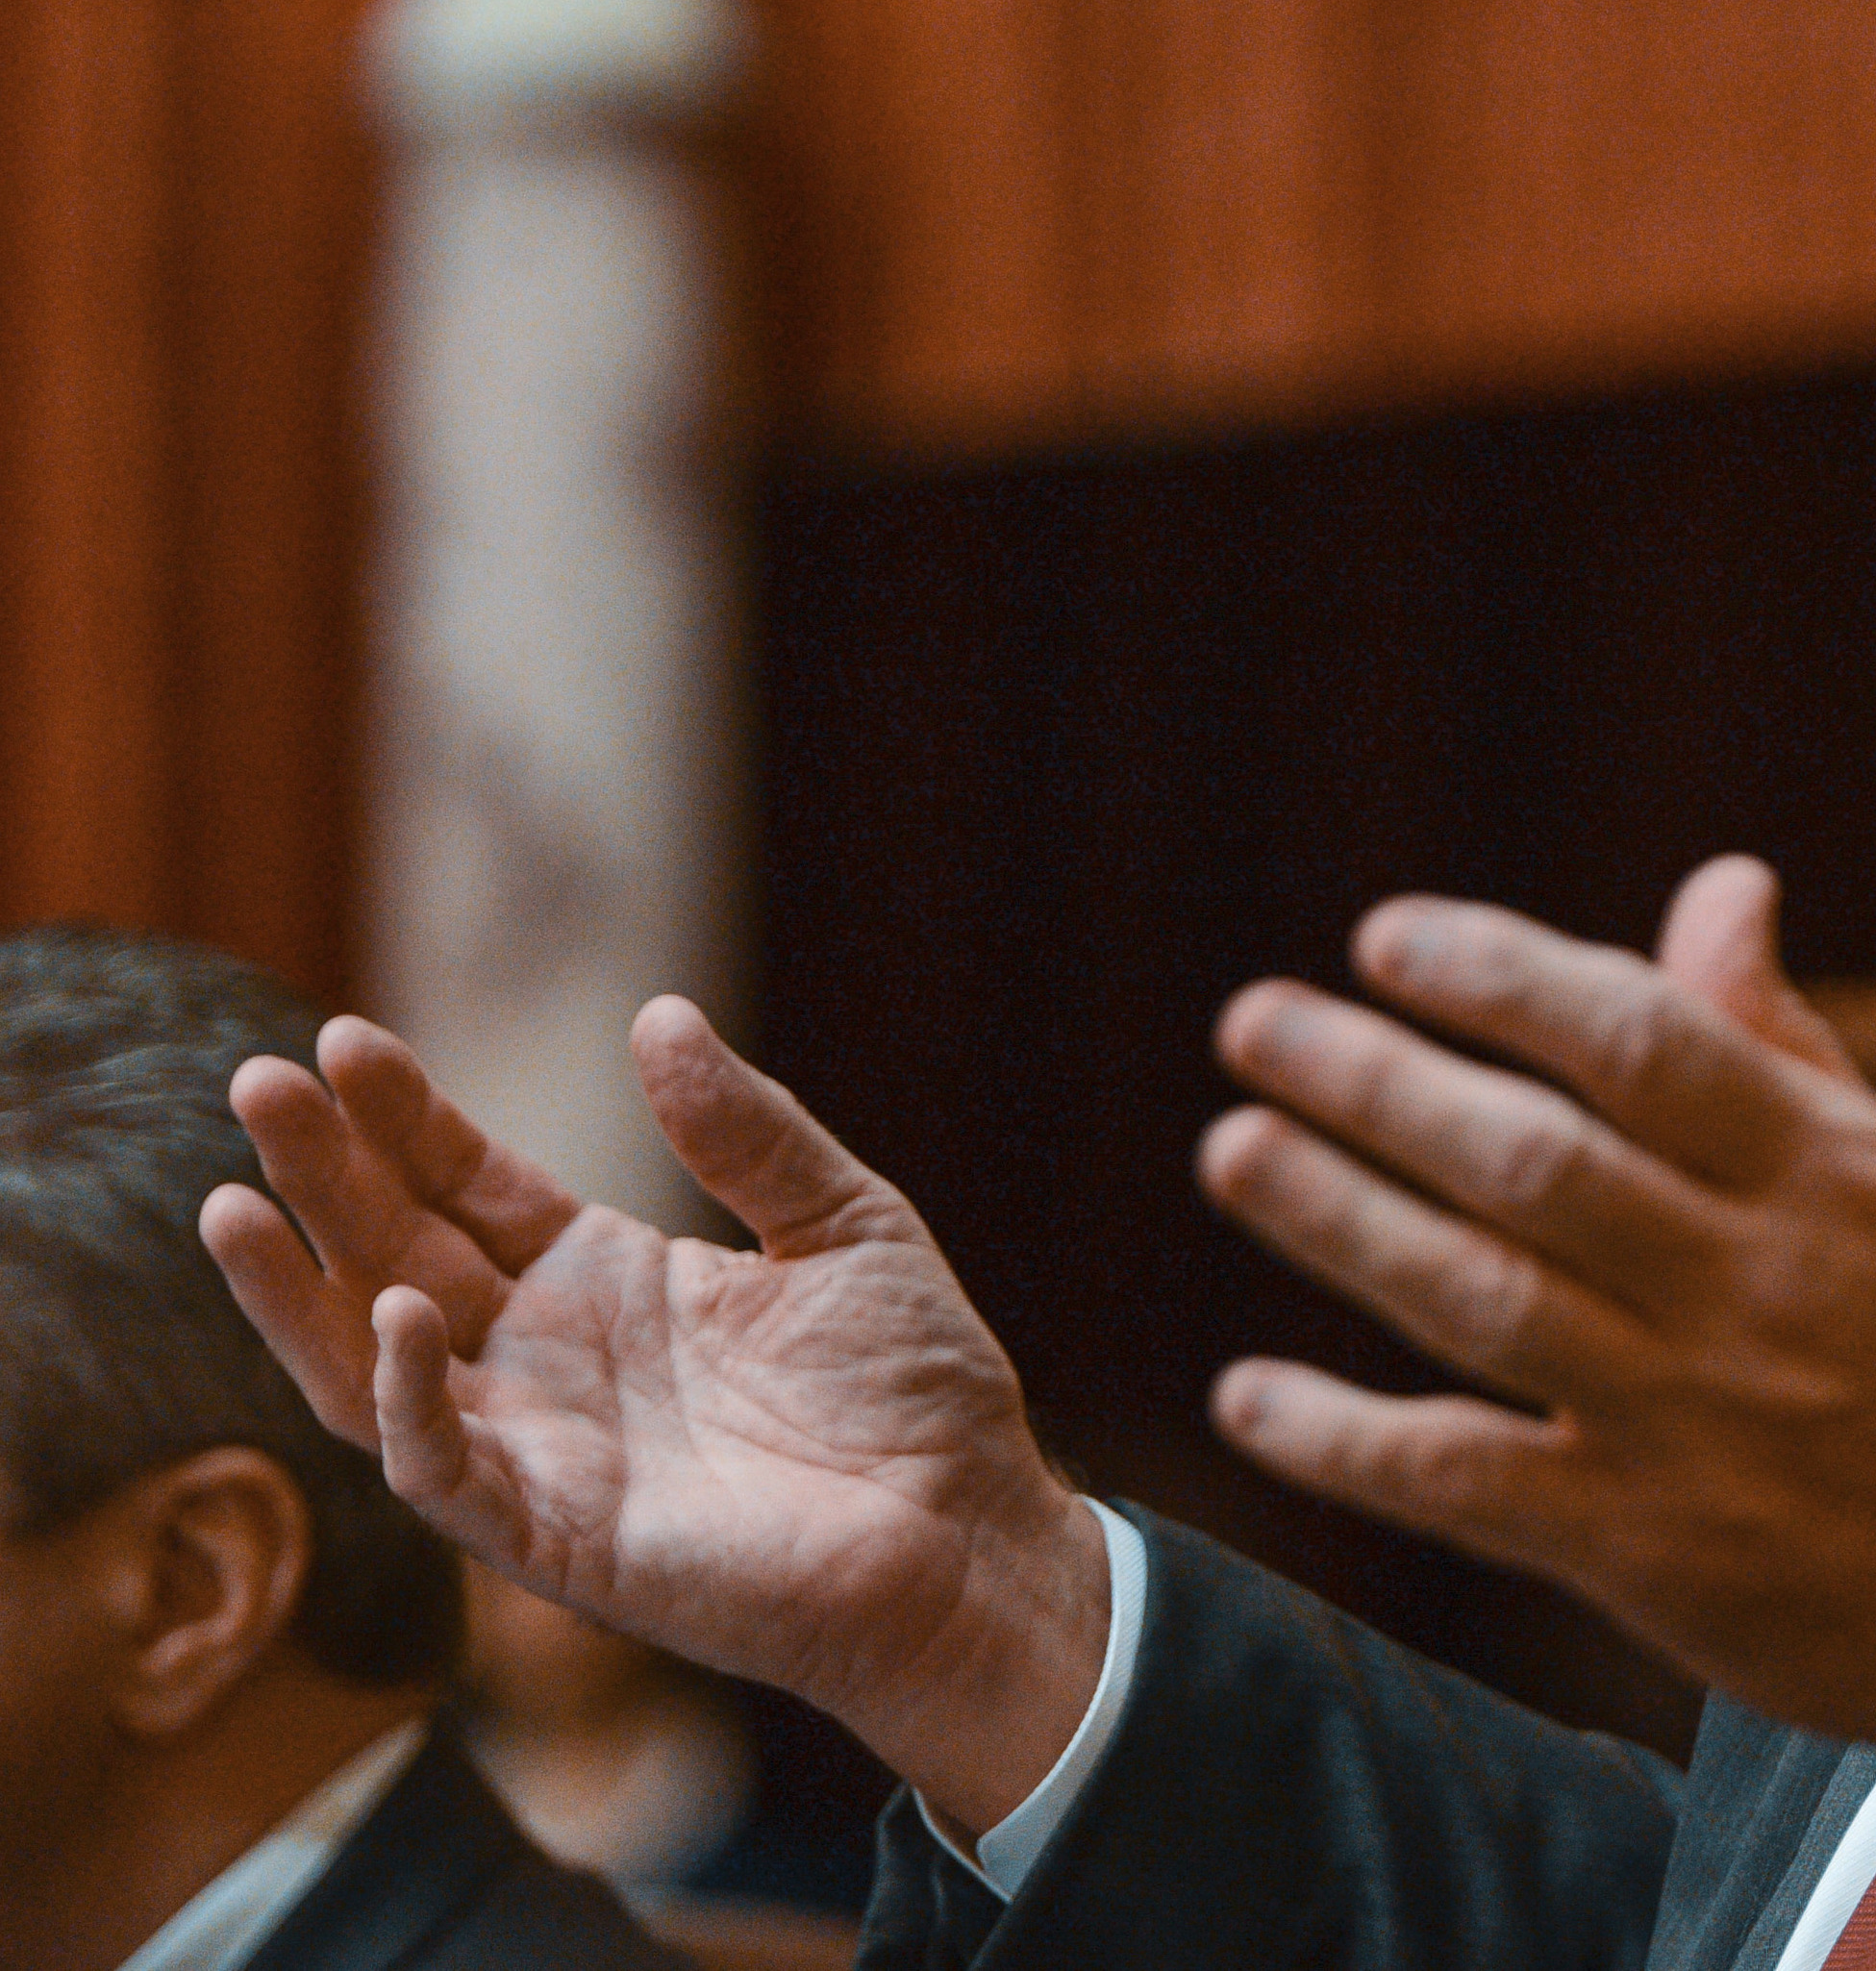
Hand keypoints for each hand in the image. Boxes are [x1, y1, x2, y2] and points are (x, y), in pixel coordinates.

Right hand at [202, 1003, 1109, 1834]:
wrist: (968, 1527)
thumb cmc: (912, 1385)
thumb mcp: (842, 1220)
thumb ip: (748, 1129)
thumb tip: (658, 1014)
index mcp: (607, 1277)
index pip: (467, 1185)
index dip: (402, 1118)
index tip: (344, 1040)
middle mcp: (549, 1359)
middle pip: (397, 1251)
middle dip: (324, 1172)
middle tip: (256, 1080)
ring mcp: (541, 1449)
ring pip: (372, 1368)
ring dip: (297, 1292)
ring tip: (233, 1200)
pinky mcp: (556, 1536)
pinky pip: (445, 1472)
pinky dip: (409, 1398)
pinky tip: (397, 1315)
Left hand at [1200, 858, 1875, 1858]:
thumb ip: (1778, 1044)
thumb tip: (1718, 882)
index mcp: (1827, 1175)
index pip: (1638, 1038)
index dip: (1501, 977)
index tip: (1389, 938)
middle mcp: (1754, 1286)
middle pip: (1532, 1159)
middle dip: (1376, 1079)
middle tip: (1254, 1021)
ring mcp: (1694, 1421)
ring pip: (1481, 1298)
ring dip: (1337, 1218)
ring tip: (1232, 1148)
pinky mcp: (1645, 1550)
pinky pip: (1465, 1481)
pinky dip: (1345, 1440)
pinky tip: (1250, 1396)